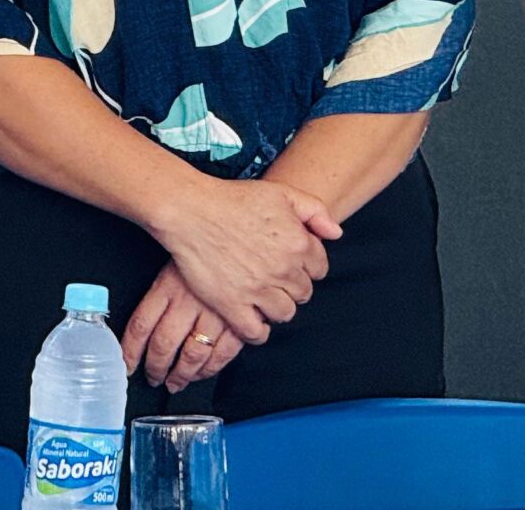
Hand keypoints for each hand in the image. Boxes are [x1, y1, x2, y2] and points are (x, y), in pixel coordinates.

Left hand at [123, 260, 243, 391]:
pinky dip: (210, 369)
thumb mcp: (174, 259)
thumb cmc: (206, 247)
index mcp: (167, 286)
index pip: (140, 325)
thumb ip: (161, 290)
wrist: (244, 236)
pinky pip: (222, 354)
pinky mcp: (238, 323)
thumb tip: (142, 320)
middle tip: (152, 378)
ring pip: (192, 355)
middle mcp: (188, 303)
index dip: (130, 350)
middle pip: (163, 345)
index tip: (127, 364)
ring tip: (175, 382)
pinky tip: (202, 373)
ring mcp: (214, 315)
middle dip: (155, 368)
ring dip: (182, 374)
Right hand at [150, 177, 340, 343]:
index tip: (288, 261)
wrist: (189, 209)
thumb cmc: (231, 198)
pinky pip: (255, 332)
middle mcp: (283, 269)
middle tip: (271, 276)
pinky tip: (251, 319)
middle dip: (291, 285)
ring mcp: (258, 289)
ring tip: (261, 295)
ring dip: (276, 306)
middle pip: (303, 293)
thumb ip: (314, 209)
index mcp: (298, 243)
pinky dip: (257, 330)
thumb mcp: (279, 192)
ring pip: (284, 313)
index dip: (304, 265)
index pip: (319, 268)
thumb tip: (335, 233)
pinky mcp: (232, 304)